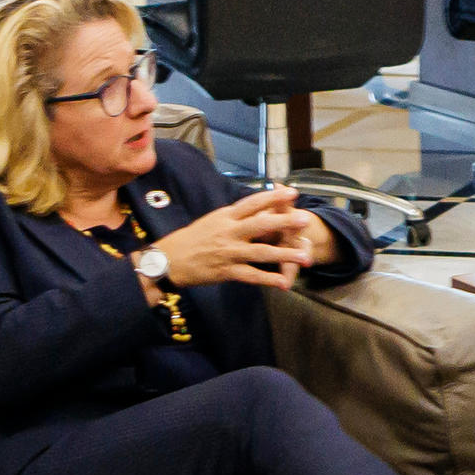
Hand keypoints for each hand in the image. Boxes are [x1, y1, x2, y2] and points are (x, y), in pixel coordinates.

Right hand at [151, 188, 321, 291]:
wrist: (168, 259)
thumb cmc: (192, 239)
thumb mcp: (213, 221)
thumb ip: (235, 216)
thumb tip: (257, 208)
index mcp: (226, 216)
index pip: (252, 203)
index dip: (273, 197)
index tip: (293, 192)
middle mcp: (229, 232)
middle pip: (261, 224)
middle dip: (285, 222)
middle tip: (305, 220)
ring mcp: (228, 252)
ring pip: (261, 252)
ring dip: (285, 255)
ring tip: (306, 257)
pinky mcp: (226, 271)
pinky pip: (251, 275)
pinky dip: (268, 279)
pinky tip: (285, 282)